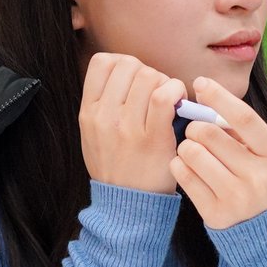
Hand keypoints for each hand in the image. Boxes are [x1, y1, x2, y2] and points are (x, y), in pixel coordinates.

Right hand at [79, 52, 186, 194]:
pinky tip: (178, 101)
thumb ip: (103, 103)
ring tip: (167, 100)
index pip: (102, 62)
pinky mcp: (152, 137)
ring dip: (164, 82)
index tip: (134, 79)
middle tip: (155, 92)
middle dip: (147, 72)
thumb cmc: (115, 166)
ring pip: (148, 76)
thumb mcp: (93, 133)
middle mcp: (104, 116)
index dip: (123, 63)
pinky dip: (175, 90)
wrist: (126, 204)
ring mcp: (127, 127)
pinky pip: (164, 96)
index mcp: (88, 112)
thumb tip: (127, 73)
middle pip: (129, 65)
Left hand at [170, 76, 266, 229]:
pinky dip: (180, 165)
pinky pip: (183, 175)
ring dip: (186, 146)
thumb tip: (204, 94)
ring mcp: (238, 198)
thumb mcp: (264, 153)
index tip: (200, 82)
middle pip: (210, 134)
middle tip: (196, 131)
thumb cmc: (260, 178)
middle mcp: (259, 177)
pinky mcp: (216, 214)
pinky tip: (189, 168)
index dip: (219, 97)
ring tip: (194, 152)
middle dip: (195, 126)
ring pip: (192, 152)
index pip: (244, 118)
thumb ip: (240, 129)